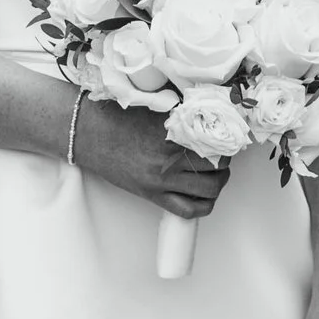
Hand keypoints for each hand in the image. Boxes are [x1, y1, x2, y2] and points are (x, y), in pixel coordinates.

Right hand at [70, 95, 230, 217]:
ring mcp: (160, 181)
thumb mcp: (153, 108)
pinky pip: (188, 210)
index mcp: (170, 133)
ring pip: (208, 190)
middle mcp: (168, 159)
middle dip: (226, 159)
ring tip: (219, 172)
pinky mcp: (152, 196)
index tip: (231, 134)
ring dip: (220, 181)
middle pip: (215, 165)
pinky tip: (205, 194)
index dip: (227, 137)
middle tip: (226, 152)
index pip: (213, 139)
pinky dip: (204, 205)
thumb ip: (180, 113)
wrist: (88, 134)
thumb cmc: (117, 116)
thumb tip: (209, 112)